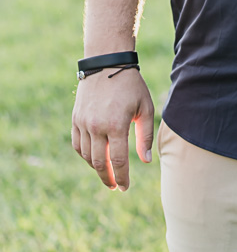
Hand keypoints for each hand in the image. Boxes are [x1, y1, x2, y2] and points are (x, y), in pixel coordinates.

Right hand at [71, 69, 155, 191]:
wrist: (106, 63)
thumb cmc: (131, 85)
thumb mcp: (144, 107)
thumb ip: (145, 136)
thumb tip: (145, 161)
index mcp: (116, 125)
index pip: (118, 160)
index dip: (122, 177)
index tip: (125, 188)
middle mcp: (96, 126)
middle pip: (99, 162)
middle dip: (108, 178)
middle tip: (115, 187)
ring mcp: (83, 123)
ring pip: (86, 156)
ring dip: (96, 168)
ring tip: (107, 174)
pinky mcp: (76, 119)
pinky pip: (77, 144)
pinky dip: (85, 155)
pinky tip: (95, 159)